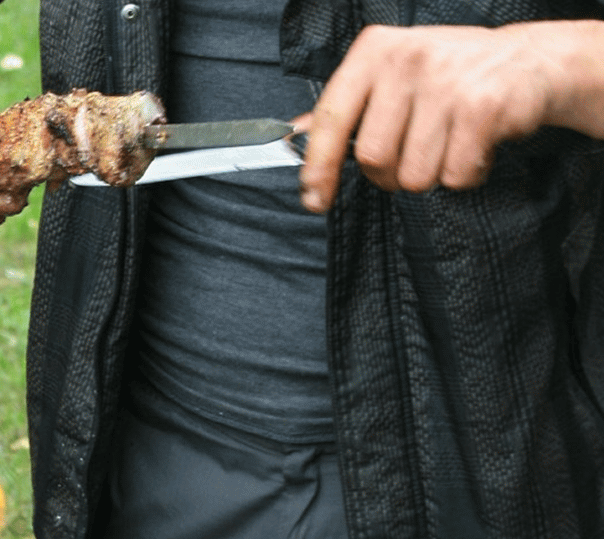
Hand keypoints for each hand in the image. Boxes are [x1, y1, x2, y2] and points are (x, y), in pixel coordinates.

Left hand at [297, 20, 603, 212]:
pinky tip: (474, 147)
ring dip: (431, 176)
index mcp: (375, 51)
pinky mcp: (482, 107)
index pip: (331, 119)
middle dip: (390, 175)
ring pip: (414, 174)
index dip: (318, 166)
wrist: (531, 62)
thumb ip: (347, 107)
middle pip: (374, 158)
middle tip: (412, 157)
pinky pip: (454, 175)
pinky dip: (464, 175)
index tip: (313, 198)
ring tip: (448, 145)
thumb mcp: (392, 76)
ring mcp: (445, 82)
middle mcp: (406, 61)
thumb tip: (296, 135)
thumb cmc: (450, 75)